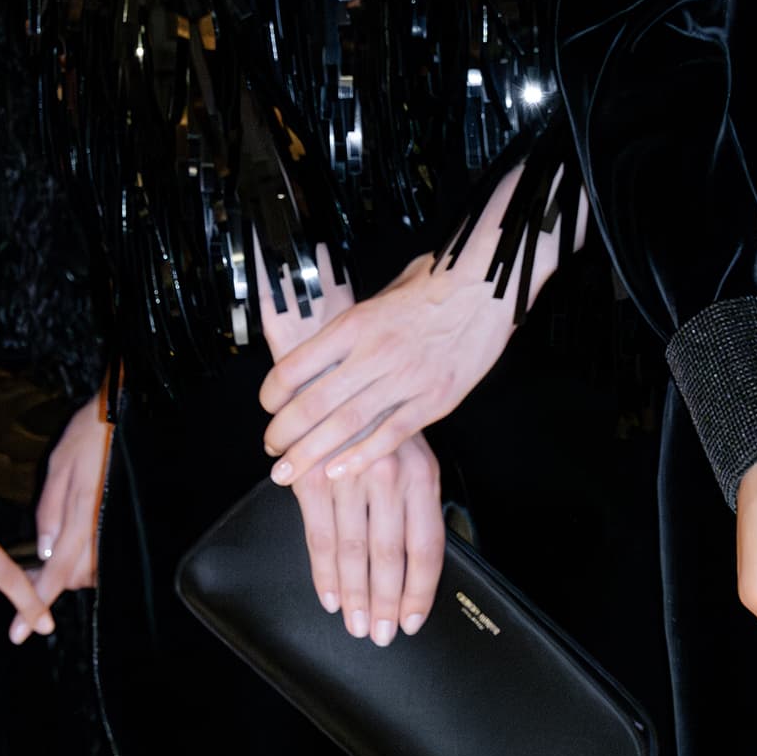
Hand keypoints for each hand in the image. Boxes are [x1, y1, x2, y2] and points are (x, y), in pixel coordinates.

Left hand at [18, 387, 113, 630]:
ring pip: (92, 570)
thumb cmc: (90, 436)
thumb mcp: (58, 469)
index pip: (58, 571)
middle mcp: (103, 526)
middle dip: (53, 581)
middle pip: (77, 577)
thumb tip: (44, 551)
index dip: (37, 603)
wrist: (127, 417)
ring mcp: (116, 526)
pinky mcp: (123, 522)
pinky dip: (84, 557)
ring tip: (49, 555)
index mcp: (82, 514)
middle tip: (30, 571)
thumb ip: (50, 512)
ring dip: (69, 570)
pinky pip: (103, 553)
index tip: (20, 631)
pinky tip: (72, 543)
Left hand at [260, 166, 587, 484]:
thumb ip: (355, 325)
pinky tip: (339, 470)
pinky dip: (361, 456)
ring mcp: (406, 379)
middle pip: (315, 403)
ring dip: (312, 453)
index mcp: (356, 323)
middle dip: (284, 434)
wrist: (489, 283)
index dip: (273, 393)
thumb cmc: (437, 283)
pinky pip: (391, 435)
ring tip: (289, 472)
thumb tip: (327, 347)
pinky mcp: (435, 399)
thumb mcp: (383, 293)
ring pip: (347, 425)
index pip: (297, 365)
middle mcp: (375, 352)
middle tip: (271, 452)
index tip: (268, 407)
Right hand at [290, 432, 444, 643]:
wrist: (333, 378)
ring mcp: (348, 477)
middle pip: (389, 556)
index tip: (411, 620)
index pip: (425, 547)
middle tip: (380, 635)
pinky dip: (324, 574)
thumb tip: (417, 566)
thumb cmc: (378, 424)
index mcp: (421, 475)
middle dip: (384, 603)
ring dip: (355, 596)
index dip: (419, 591)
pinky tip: (330, 598)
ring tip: (356, 625)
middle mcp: (387, 477)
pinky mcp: (311, 478)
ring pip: (353, 552)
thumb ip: (416, 502)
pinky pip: (319, 537)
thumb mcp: (414, 454)